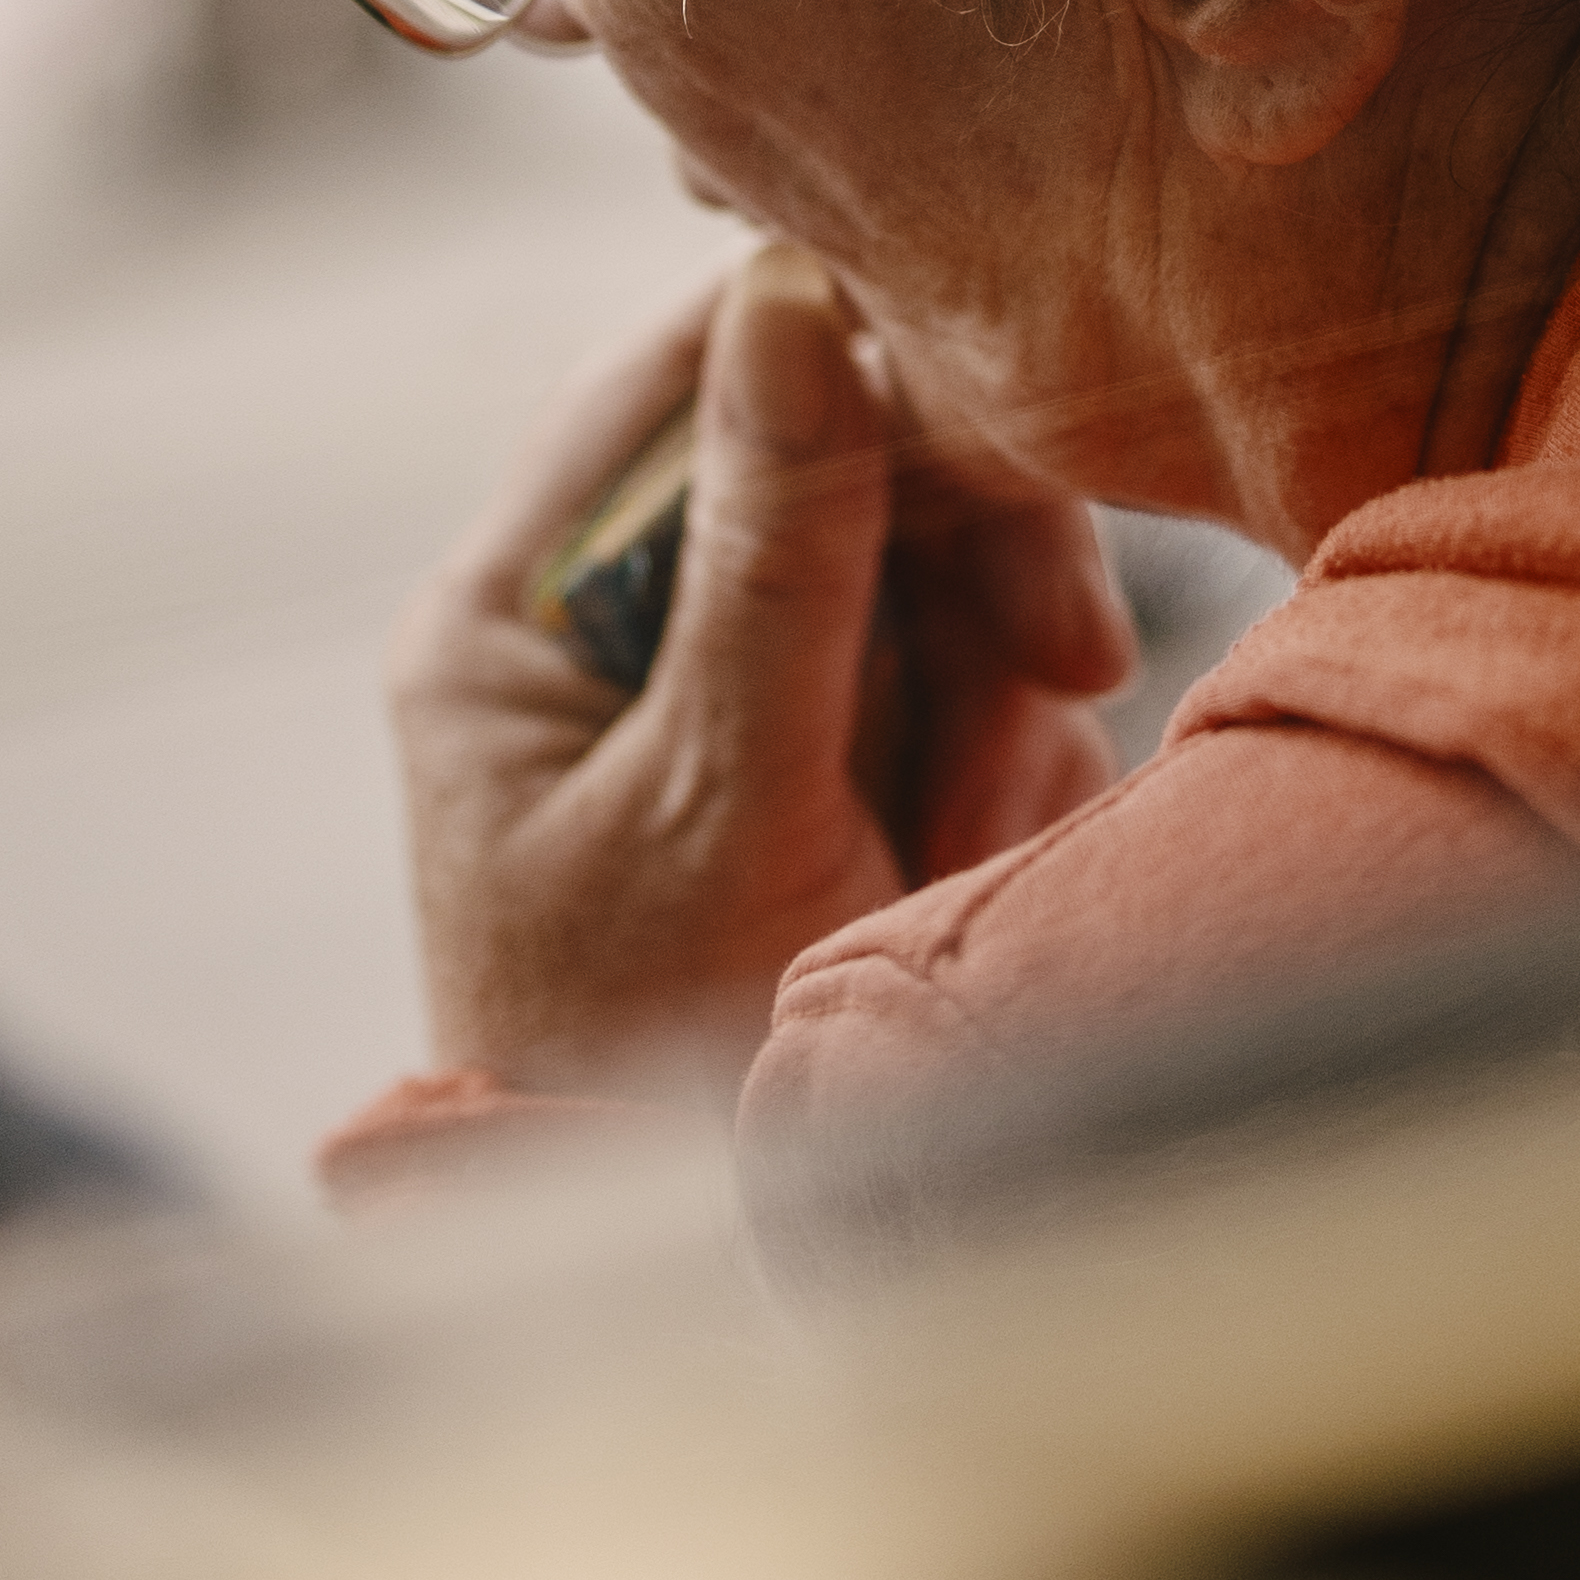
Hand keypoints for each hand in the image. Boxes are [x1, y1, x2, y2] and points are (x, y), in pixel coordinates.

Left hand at [390, 251, 1138, 1094]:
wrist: (702, 1290)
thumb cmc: (655, 1068)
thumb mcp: (721, 799)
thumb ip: (773, 553)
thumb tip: (791, 288)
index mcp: (515, 615)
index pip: (686, 375)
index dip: (848, 362)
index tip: (995, 422)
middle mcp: (606, 634)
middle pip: (833, 465)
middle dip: (958, 573)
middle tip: (1065, 661)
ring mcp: (725, 708)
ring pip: (923, 580)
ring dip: (991, 693)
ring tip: (963, 844)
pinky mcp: (827, 777)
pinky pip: (962, 690)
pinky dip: (1001, 770)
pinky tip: (967, 870)